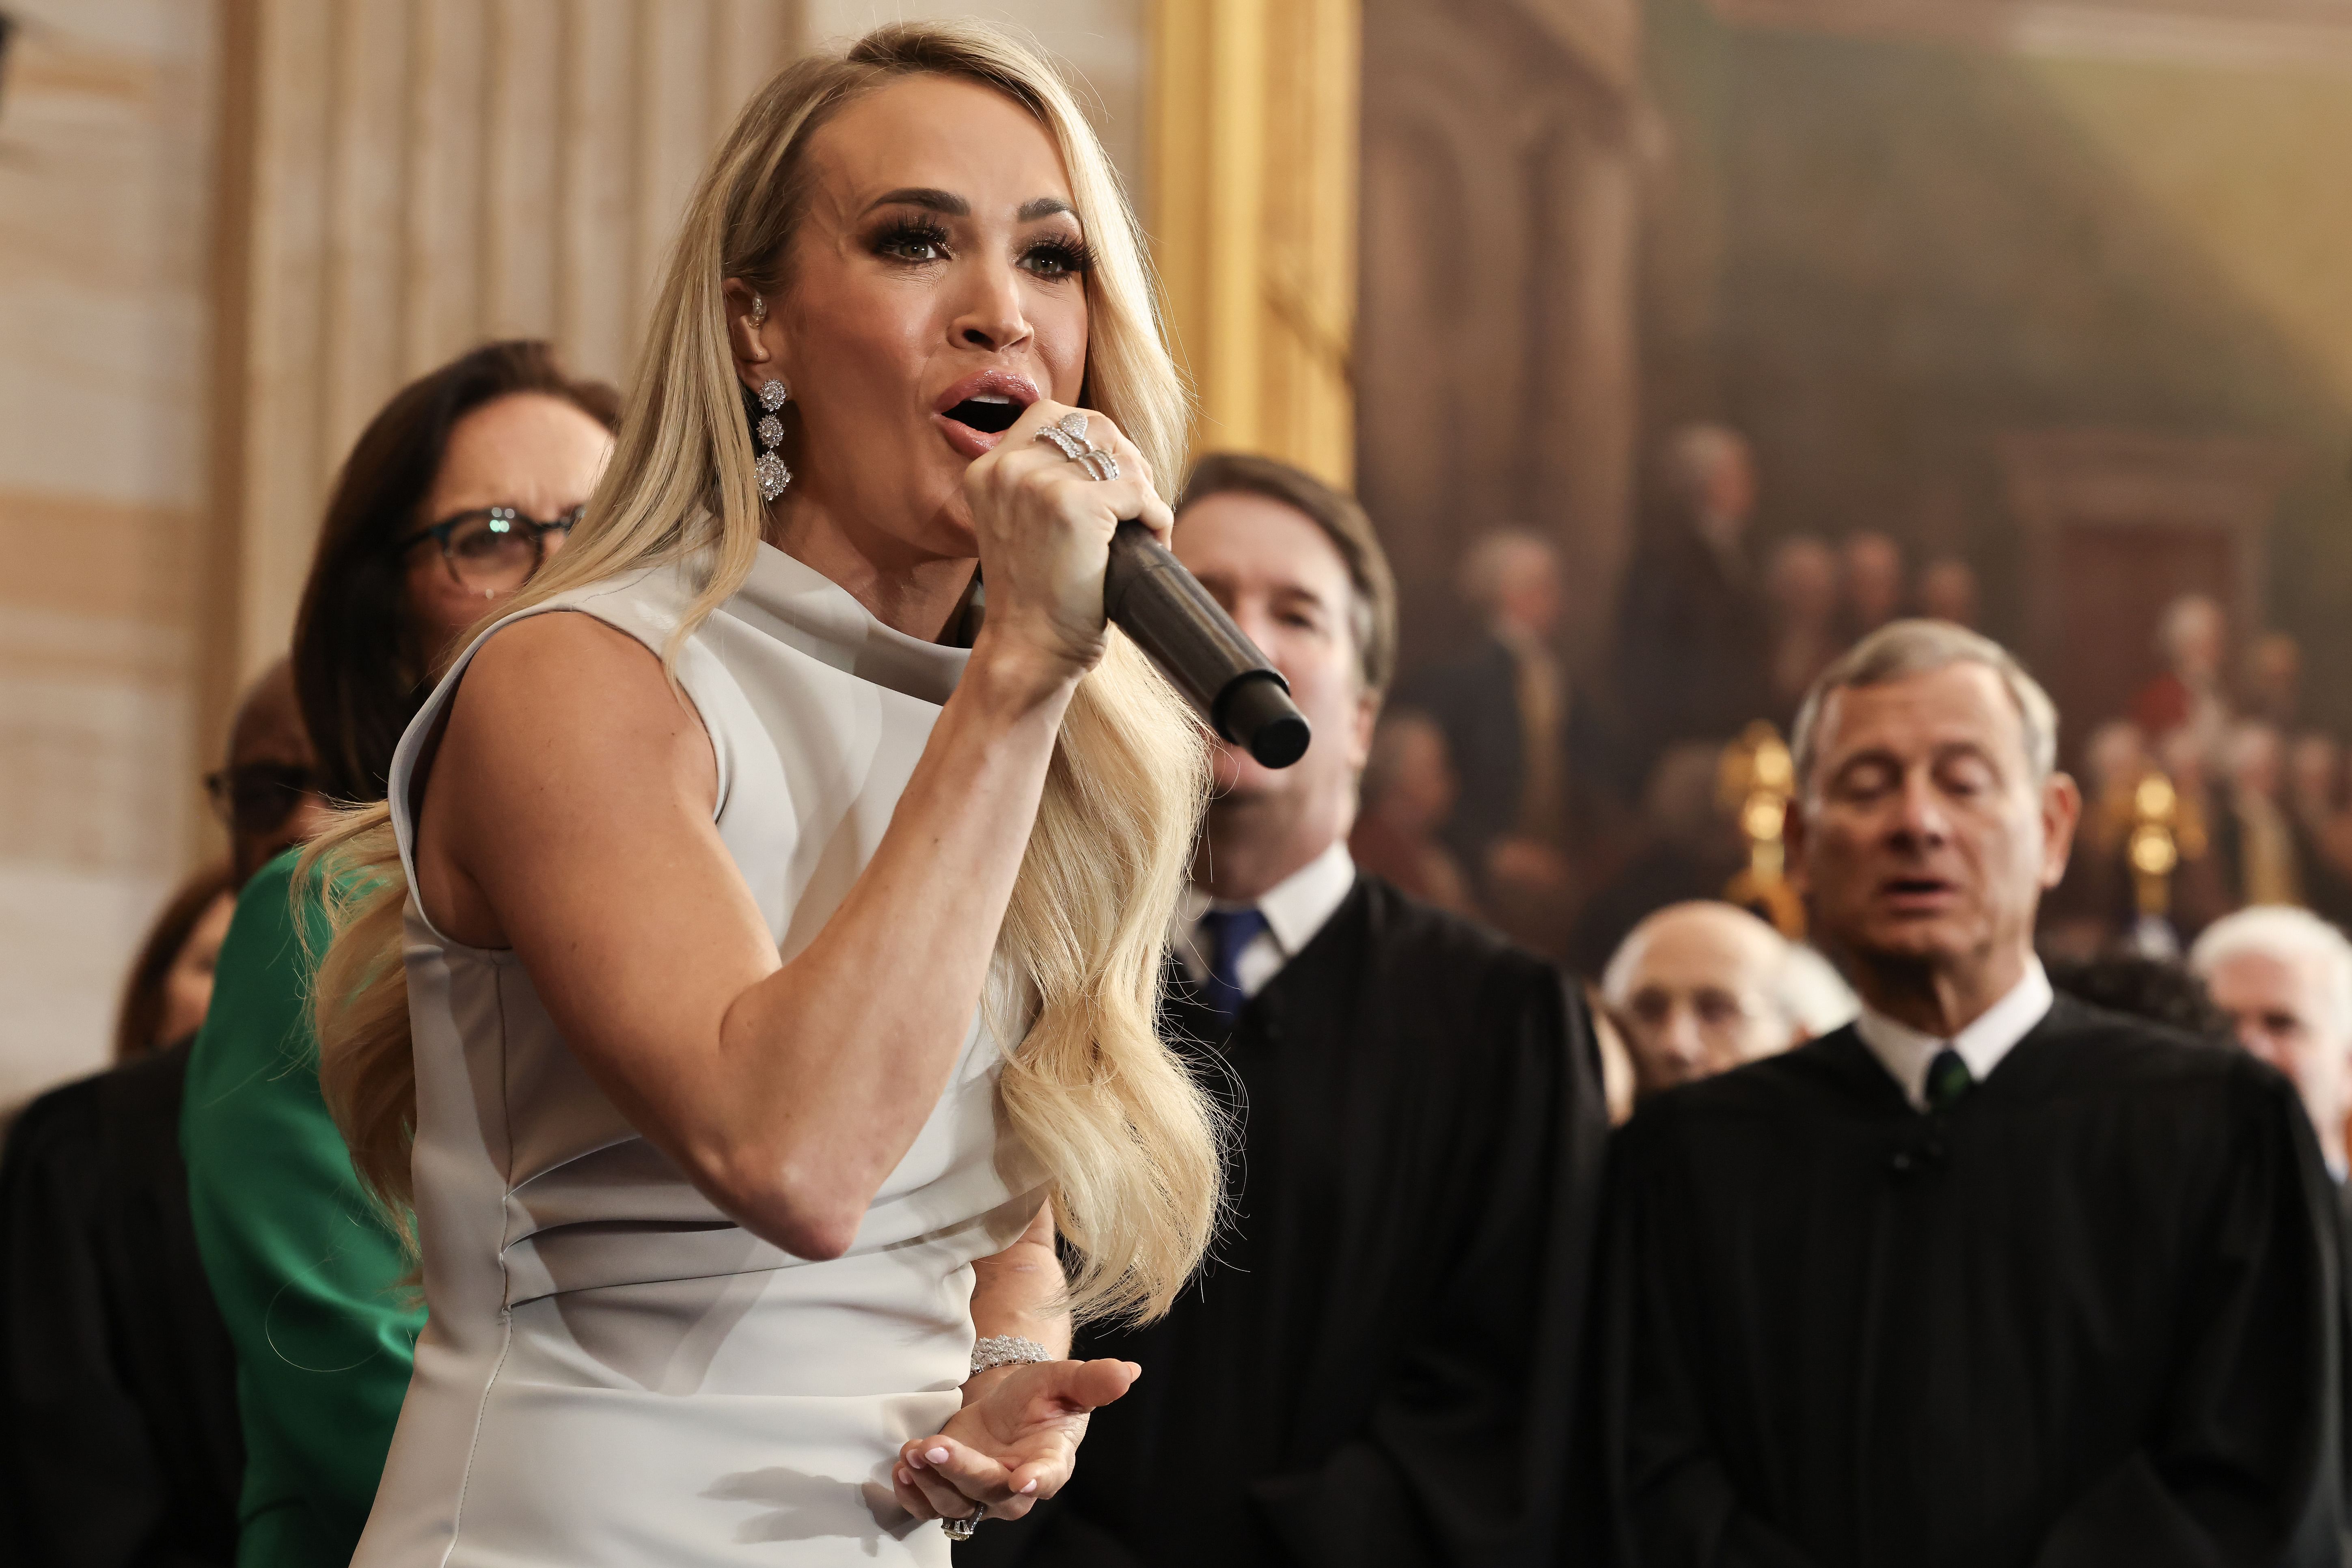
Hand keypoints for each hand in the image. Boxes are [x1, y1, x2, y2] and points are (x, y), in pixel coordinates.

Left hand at [892, 1356, 1139, 1525]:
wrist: (1009, 1405)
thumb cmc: (1041, 1396)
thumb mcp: (1064, 1379)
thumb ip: (1092, 1380)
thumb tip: (1129, 1371)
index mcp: (1050, 1461)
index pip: (1046, 1478)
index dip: (1035, 1481)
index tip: (1021, 1480)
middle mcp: (1015, 1487)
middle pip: (988, 1492)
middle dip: (960, 1472)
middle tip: (935, 1448)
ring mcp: (980, 1493)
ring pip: (955, 1503)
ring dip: (929, 1481)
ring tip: (912, 1453)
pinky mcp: (952, 1490)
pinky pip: (929, 1507)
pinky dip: (913, 1494)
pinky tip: (902, 1469)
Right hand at [960, 401, 1168, 698]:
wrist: (1028, 651)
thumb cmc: (1036, 599)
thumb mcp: (1022, 524)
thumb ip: (1044, 483)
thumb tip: (1113, 452)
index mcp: (989, 469)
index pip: (1053, 414)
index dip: (1096, 438)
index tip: (1112, 476)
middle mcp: (1007, 468)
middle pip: (1094, 425)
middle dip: (1128, 459)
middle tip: (1137, 505)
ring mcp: (1038, 484)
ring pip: (1121, 457)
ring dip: (1145, 489)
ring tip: (1144, 525)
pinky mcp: (1075, 508)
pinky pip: (1140, 493)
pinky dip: (1158, 517)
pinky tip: (1154, 541)